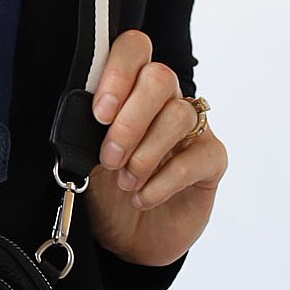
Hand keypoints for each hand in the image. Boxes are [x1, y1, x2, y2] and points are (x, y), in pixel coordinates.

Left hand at [84, 29, 226, 268]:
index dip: (117, 72)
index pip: (134, 49)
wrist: (128, 240)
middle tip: (110, 157)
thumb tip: (77, 120)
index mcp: (130, 88)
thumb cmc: (105, 191)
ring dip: (145, 153)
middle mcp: (165, 100)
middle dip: (130, 120)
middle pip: (160, 77)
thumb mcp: (84, 158)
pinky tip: (143, 198)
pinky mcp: (212, 160)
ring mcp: (192, 129)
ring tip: (126, 182)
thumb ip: (84, 131)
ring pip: (179, 115)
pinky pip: (196, 157)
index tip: (99, 113)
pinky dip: (164, 181)